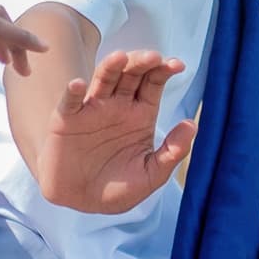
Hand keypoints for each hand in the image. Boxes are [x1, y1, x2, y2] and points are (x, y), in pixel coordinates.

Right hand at [29, 49, 193, 213]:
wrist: (81, 201)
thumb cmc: (118, 187)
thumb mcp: (151, 175)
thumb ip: (173, 152)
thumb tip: (192, 124)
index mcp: (140, 113)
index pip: (154, 83)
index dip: (164, 70)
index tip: (177, 65)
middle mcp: (117, 105)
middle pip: (131, 73)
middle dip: (142, 62)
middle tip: (153, 57)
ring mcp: (91, 109)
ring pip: (103, 79)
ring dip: (111, 66)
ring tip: (121, 58)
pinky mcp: (66, 120)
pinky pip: (70, 102)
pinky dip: (73, 91)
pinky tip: (78, 84)